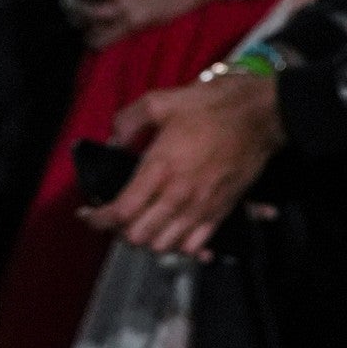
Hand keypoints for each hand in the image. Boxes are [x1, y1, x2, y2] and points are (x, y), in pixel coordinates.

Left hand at [82, 73, 282, 258]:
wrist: (258, 116)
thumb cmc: (211, 107)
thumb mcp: (160, 101)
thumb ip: (129, 121)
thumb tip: (112, 139)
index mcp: (159, 168)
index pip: (121, 211)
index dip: (98, 219)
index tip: (88, 214)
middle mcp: (178, 195)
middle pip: (138, 236)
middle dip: (119, 230)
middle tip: (114, 216)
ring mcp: (200, 207)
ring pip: (164, 246)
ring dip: (147, 239)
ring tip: (141, 223)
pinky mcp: (220, 212)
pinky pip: (194, 245)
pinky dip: (178, 245)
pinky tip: (171, 232)